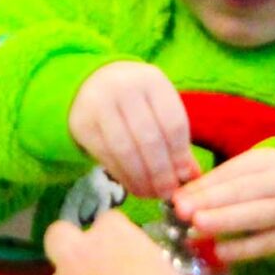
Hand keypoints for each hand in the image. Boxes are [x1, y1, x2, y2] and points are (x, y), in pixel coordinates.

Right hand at [67, 62, 196, 199]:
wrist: (93, 82)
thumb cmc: (137, 100)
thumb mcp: (159, 108)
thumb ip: (176, 140)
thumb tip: (192, 177)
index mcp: (152, 80)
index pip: (173, 123)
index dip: (180, 155)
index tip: (185, 178)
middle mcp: (124, 87)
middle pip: (149, 138)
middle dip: (161, 172)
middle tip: (168, 192)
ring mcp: (99, 104)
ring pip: (125, 150)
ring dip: (141, 178)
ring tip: (151, 193)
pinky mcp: (82, 124)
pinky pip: (106, 156)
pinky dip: (123, 176)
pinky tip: (134, 186)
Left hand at [172, 147, 274, 263]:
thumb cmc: (263, 187)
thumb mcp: (247, 175)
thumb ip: (216, 184)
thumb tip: (180, 198)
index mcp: (268, 162)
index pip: (232, 172)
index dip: (204, 185)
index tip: (177, 198)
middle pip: (243, 191)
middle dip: (211, 200)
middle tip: (182, 211)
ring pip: (255, 216)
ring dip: (224, 221)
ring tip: (197, 226)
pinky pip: (264, 244)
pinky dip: (241, 249)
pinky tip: (218, 251)